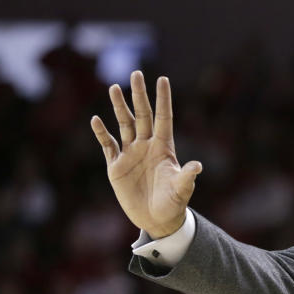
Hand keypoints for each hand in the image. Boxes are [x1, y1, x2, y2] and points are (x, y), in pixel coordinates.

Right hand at [91, 71, 201, 237]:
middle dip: (139, 95)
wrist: (157, 220)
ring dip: (118, 107)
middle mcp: (146, 146)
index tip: (163, 79)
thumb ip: (187, 177)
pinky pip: (108, 145)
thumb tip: (197, 167)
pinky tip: (96, 120)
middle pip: (142, 115)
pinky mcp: (116, 166)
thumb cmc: (173, 204)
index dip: (163, 99)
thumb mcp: (181, 190)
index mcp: (164, 147)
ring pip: (123, 124)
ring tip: (113, 88)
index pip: (164, 118)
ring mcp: (130, 154)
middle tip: (136, 73)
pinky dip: (101, 133)